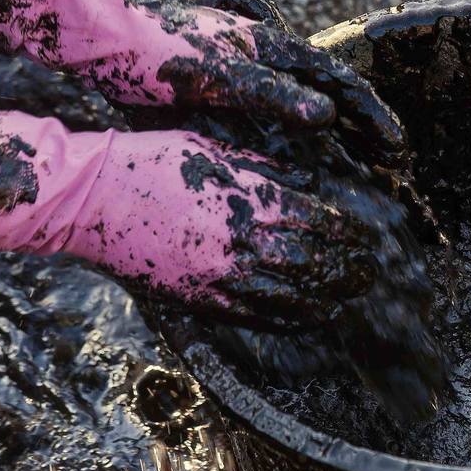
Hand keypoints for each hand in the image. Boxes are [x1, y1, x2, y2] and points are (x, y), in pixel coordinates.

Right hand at [0, 0, 405, 166]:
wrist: (96, 27)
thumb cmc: (148, 61)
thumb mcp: (208, 88)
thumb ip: (244, 102)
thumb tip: (268, 129)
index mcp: (263, 53)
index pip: (328, 83)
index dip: (363, 117)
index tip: (390, 154)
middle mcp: (262, 44)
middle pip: (338, 77)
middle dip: (375, 119)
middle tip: (403, 156)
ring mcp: (240, 49)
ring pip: (317, 74)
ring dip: (357, 110)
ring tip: (391, 145)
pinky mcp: (207, 62)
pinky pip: (259, 82)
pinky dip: (292, 98)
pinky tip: (322, 116)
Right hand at [0, 106, 376, 327]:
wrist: (98, 197)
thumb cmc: (159, 161)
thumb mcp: (224, 150)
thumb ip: (272, 172)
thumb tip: (315, 188)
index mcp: (259, 199)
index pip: (330, 227)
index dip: (357, 237)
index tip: (371, 238)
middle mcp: (251, 243)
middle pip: (326, 268)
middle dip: (355, 271)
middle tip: (372, 271)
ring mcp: (229, 279)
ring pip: (303, 301)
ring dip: (334, 299)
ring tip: (350, 295)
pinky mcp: (208, 302)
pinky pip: (266, 320)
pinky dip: (298, 320)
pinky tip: (313, 315)